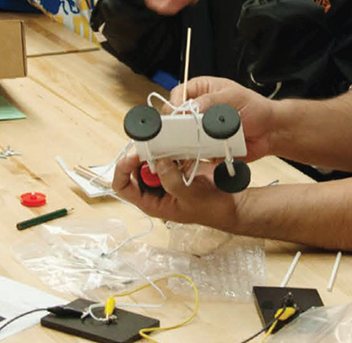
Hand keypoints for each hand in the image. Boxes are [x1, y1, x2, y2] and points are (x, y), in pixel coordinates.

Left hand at [112, 154, 238, 228]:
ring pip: (150, 159)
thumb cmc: (209, 209)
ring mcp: (165, 177)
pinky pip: (165, 153)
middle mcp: (154, 189)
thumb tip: (159, 163)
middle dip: (141, 155)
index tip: (133, 156)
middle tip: (150, 143)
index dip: (122, 170)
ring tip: (163, 142)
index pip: (122, 186)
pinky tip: (176, 145)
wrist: (229, 203)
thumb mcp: (189, 198)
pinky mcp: (176, 167)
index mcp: (150, 202)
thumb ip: (172, 182)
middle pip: (134, 168)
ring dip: (155, 149)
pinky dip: (169, 147)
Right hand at [170, 76, 276, 161]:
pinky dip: (196, 155)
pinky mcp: (206, 146)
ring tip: (193, 145)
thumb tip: (191, 108)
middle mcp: (198, 110)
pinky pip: (195, 151)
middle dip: (178, 127)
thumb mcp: (233, 97)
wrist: (270, 131)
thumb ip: (211, 101)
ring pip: (182, 137)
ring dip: (187, 142)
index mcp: (202, 90)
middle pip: (176, 118)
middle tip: (181, 134)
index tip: (177, 116)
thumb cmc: (255, 107)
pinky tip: (200, 155)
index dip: (174, 105)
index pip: (178, 95)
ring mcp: (201, 129)